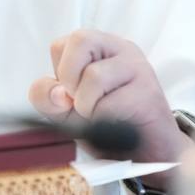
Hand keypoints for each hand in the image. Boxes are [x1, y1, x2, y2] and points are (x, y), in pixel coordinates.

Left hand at [28, 30, 190, 167]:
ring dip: (87, 107)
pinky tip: (118, 125)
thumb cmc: (106, 124)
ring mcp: (137, 67)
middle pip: (80, 40)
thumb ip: (47, 98)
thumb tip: (56, 93)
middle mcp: (120, 49)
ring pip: (94, 76)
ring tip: (103, 116)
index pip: (61, 44)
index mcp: (98, 48)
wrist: (146, 154)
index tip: (71, 94)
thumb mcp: (65, 110)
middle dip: (69, 77)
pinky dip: (104, 122)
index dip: (58, 73)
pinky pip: (110, 105)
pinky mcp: (148, 92)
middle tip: (81, 101)